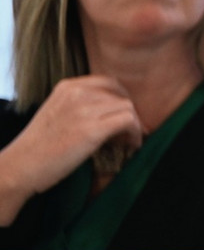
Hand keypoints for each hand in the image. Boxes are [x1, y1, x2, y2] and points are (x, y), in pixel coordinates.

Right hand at [0, 76, 142, 223]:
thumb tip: (111, 111)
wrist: (20, 166)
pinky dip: (136, 133)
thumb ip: (80, 105)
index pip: (109, 82)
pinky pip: (129, 121)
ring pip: (128, 108)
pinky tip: (132, 145)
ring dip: (134, 125)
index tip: (123, 116)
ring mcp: (84, 110)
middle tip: (128, 133)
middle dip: (129, 114)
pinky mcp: (92, 129)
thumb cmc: (39, 146)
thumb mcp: (58, 112)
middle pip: (121, 96)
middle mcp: (77, 93)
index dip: (121, 99)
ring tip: (128, 141)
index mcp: (68, 87)